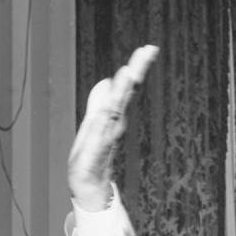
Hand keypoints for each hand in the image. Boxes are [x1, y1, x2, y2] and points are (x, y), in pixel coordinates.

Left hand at [68, 45, 159, 211]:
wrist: (88, 185)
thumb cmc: (91, 155)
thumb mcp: (93, 123)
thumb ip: (99, 103)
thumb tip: (106, 82)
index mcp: (113, 115)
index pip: (126, 88)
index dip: (136, 68)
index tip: (147, 49)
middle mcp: (113, 124)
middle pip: (125, 94)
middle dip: (135, 72)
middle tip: (147, 51)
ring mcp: (105, 137)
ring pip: (115, 110)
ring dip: (122, 91)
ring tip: (128, 71)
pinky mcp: (95, 151)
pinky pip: (101, 132)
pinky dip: (105, 119)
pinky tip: (108, 107)